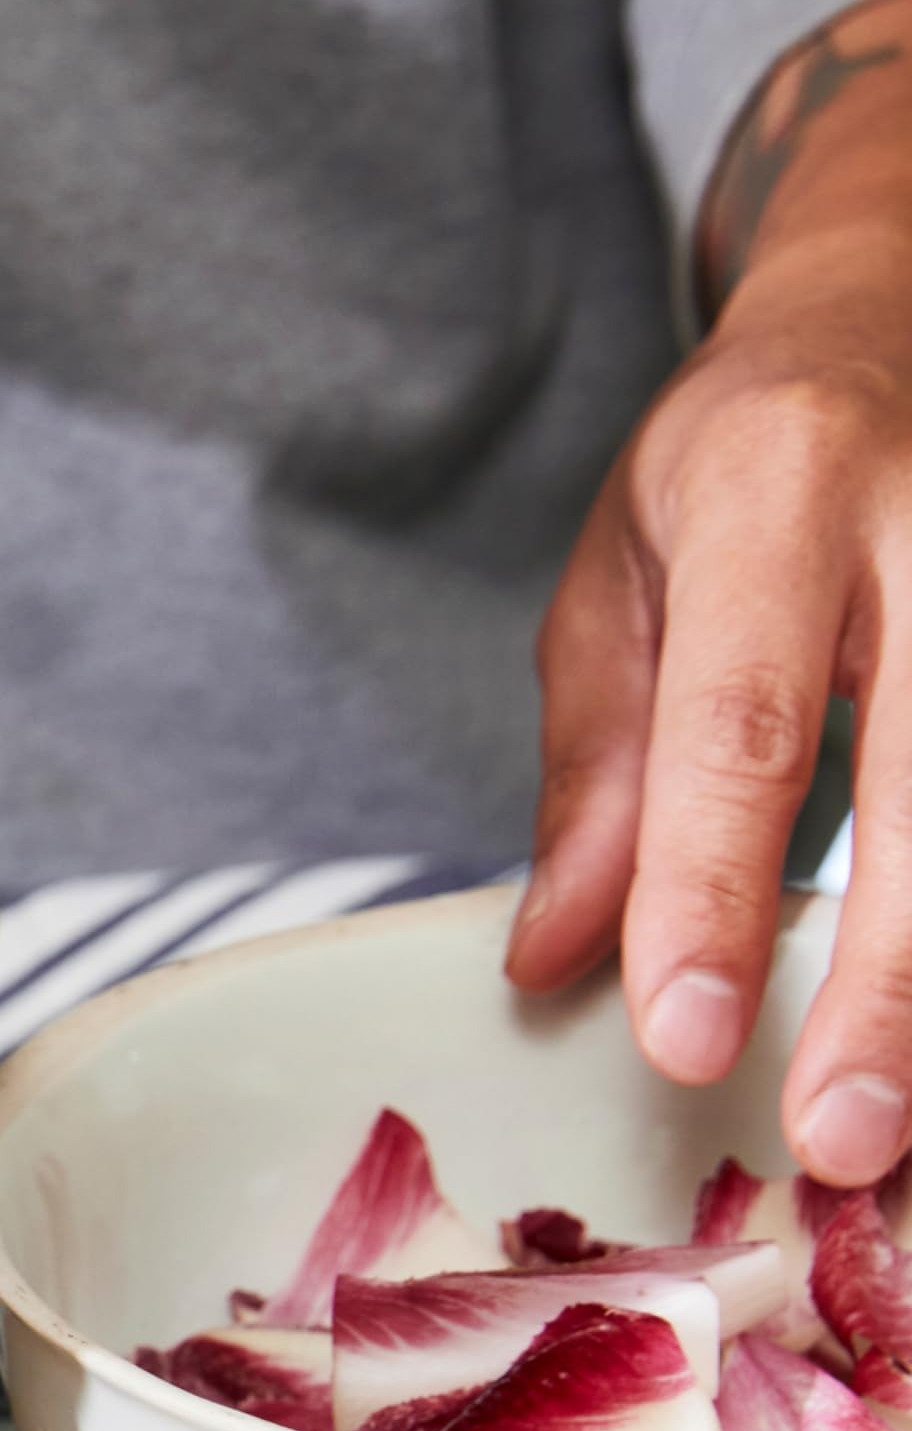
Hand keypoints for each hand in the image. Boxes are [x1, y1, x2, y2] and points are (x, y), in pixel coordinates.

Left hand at [508, 0, 911, 1185]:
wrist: (892, 294)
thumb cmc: (739, 462)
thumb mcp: (619, 583)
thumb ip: (594, 776)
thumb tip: (553, 963)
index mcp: (774, 492)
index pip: (738, 727)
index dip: (714, 893)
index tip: (689, 1039)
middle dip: (898, 978)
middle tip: (847, 1136)